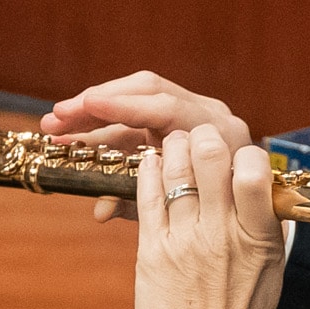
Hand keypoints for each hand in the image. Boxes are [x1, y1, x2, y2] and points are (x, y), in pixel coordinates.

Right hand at [47, 70, 253, 220]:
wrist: (254, 211)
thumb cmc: (222, 216)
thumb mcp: (184, 212)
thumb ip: (141, 205)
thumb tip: (99, 211)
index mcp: (216, 135)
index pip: (164, 108)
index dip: (123, 107)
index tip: (86, 106)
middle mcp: (206, 115)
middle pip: (145, 92)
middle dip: (95, 105)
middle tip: (55, 118)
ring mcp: (192, 113)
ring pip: (137, 98)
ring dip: (93, 113)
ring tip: (55, 125)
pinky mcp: (177, 119)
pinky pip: (138, 113)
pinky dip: (106, 123)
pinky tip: (76, 132)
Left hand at [133, 126, 285, 308]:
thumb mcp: (268, 276)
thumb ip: (264, 232)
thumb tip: (263, 194)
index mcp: (259, 239)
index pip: (256, 169)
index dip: (244, 153)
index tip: (237, 158)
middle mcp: (223, 234)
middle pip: (210, 156)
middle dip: (202, 138)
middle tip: (198, 141)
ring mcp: (184, 241)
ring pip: (174, 168)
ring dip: (171, 148)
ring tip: (171, 149)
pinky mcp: (151, 253)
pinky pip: (146, 196)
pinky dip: (146, 170)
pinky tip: (148, 162)